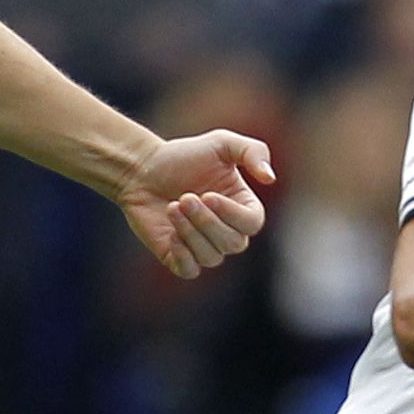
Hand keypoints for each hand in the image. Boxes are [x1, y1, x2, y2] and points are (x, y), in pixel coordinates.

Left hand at [117, 128, 273, 279]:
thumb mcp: (221, 143)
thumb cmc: (184, 156)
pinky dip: (182, 255)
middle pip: (233, 243)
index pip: (252, 223)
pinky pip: (190, 270)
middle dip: (206, 221)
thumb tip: (270, 178)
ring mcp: (203, 246)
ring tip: (173, 207)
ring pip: (211, 257)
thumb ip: (252, 152)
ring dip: (190, 232)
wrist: (143, 170)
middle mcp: (227, 230)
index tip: (209, 195)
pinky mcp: (178, 258)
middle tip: (184, 197)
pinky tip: (170, 233)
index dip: (233, 214)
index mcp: (242, 207)